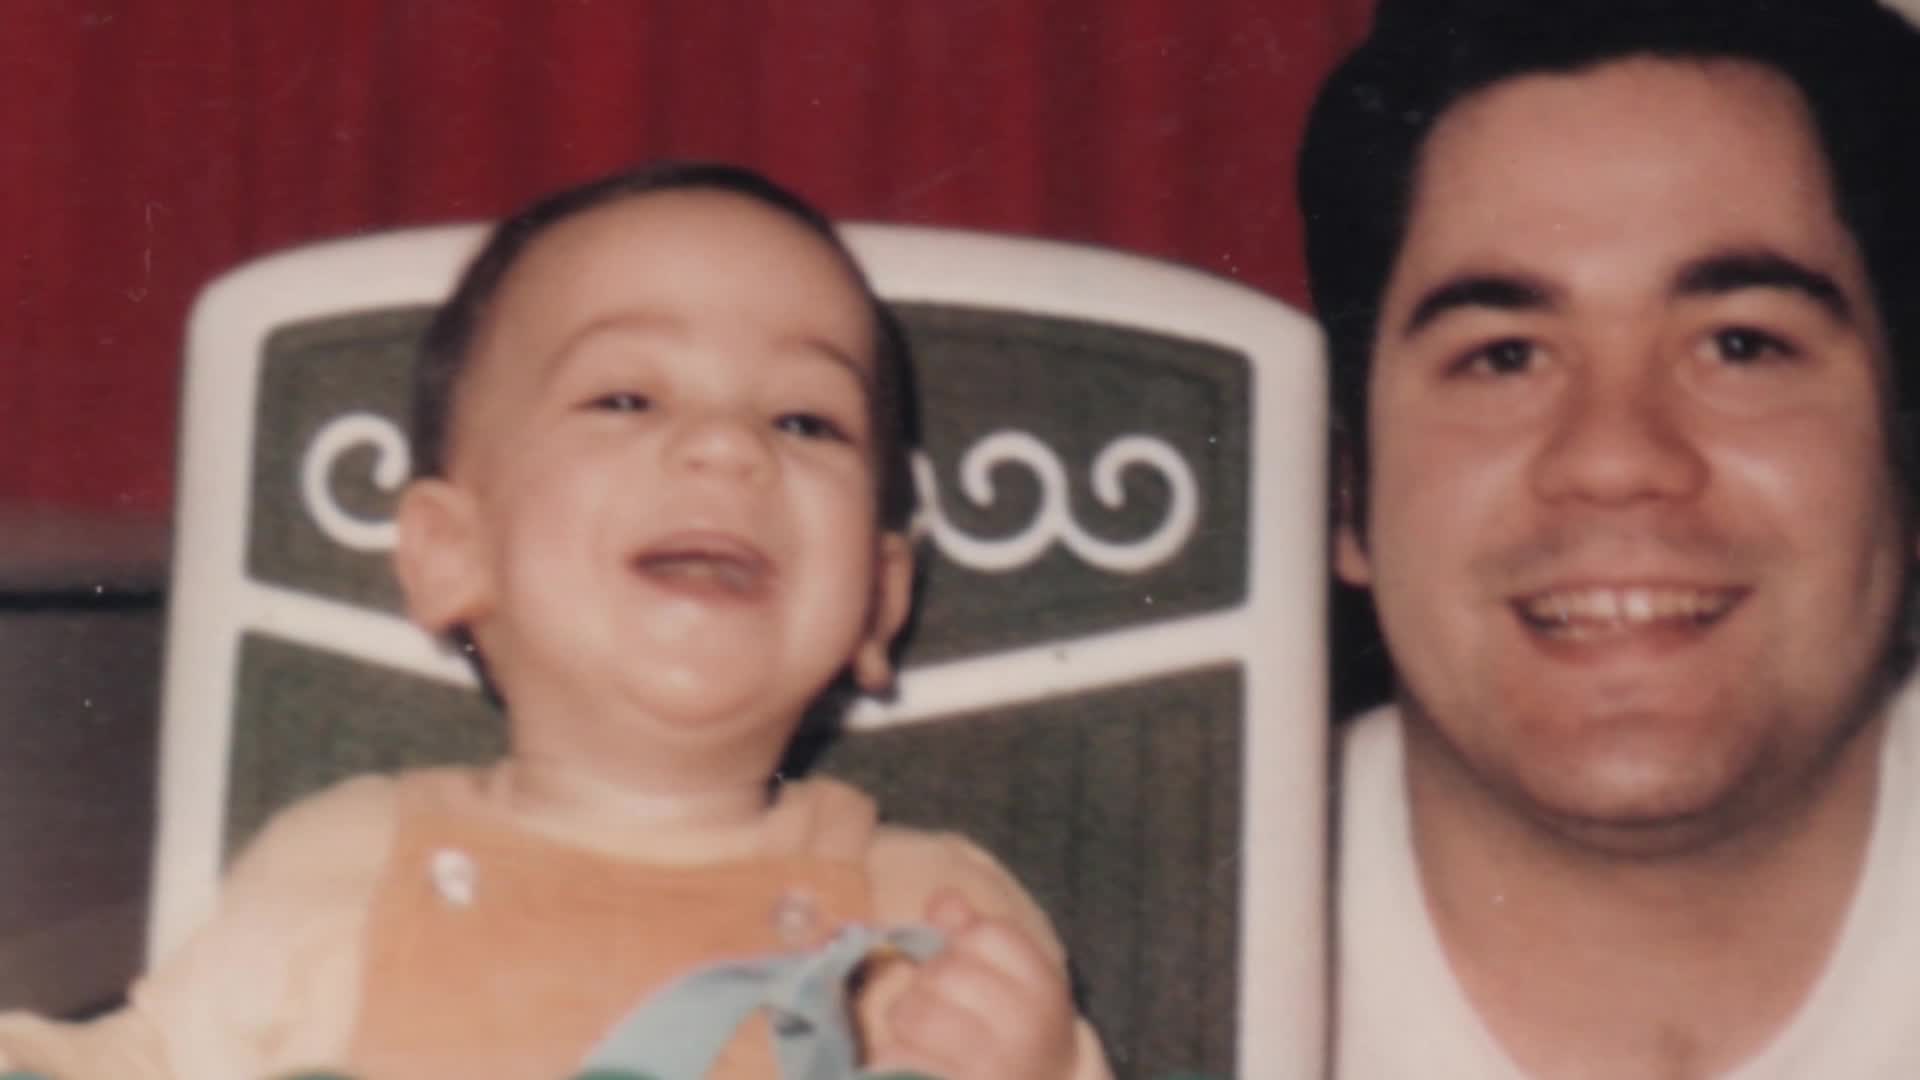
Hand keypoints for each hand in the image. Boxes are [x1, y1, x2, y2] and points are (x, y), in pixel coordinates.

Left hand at [872, 890, 1079, 1079]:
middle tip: (938, 1005)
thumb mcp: (1016, 982)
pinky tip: (915, 1063)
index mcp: (1042, 989)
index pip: (986, 934)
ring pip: (912, 1012)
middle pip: (943, 972)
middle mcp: (1023, 1027)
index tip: (967, 971)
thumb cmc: (1018, 1036)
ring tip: (924, 1036)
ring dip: (905, 1021)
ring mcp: (989, 1067)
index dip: (962, 946)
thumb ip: (978, 933)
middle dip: (927, 984)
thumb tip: (940, 898)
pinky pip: (896, 1057)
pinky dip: (894, 1056)